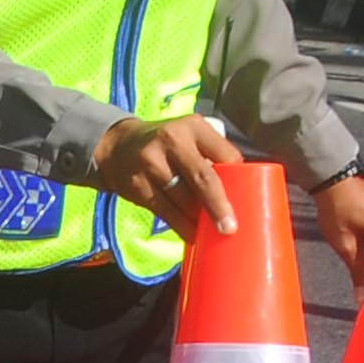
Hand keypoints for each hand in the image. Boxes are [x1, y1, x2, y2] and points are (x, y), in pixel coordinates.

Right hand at [90, 114, 246, 234]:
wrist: (116, 147)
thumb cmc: (165, 145)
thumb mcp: (188, 136)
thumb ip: (210, 154)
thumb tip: (240, 188)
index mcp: (193, 127)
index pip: (225, 155)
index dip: (237, 176)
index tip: (246, 195)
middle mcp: (172, 141)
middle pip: (203, 178)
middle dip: (218, 206)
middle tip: (230, 228)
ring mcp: (151, 163)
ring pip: (184, 200)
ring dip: (199, 220)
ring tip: (212, 233)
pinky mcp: (138, 185)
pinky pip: (165, 212)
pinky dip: (181, 226)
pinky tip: (192, 235)